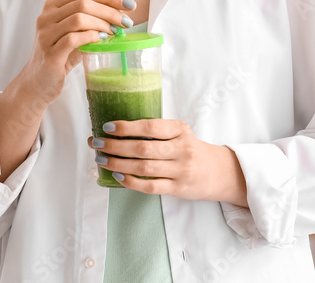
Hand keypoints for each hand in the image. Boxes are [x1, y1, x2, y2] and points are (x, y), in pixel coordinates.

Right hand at [21, 0, 135, 105]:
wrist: (37, 83)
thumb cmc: (59, 57)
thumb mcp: (75, 35)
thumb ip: (92, 23)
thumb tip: (120, 16)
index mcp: (53, 7)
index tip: (129, 5)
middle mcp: (46, 17)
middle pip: (83, 3)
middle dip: (109, 11)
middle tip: (125, 22)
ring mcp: (46, 34)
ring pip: (78, 18)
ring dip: (102, 24)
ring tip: (114, 32)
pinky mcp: (49, 53)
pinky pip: (73, 39)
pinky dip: (91, 37)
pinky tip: (101, 40)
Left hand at [87, 119, 245, 203]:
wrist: (219, 171)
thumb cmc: (191, 149)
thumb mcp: (180, 133)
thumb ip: (157, 131)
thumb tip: (118, 129)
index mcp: (179, 130)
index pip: (150, 127)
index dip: (127, 127)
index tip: (108, 127)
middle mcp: (181, 149)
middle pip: (143, 148)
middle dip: (115, 146)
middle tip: (96, 143)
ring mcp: (180, 170)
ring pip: (144, 168)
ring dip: (118, 163)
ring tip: (101, 159)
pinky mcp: (178, 188)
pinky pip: (150, 186)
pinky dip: (131, 182)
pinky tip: (117, 175)